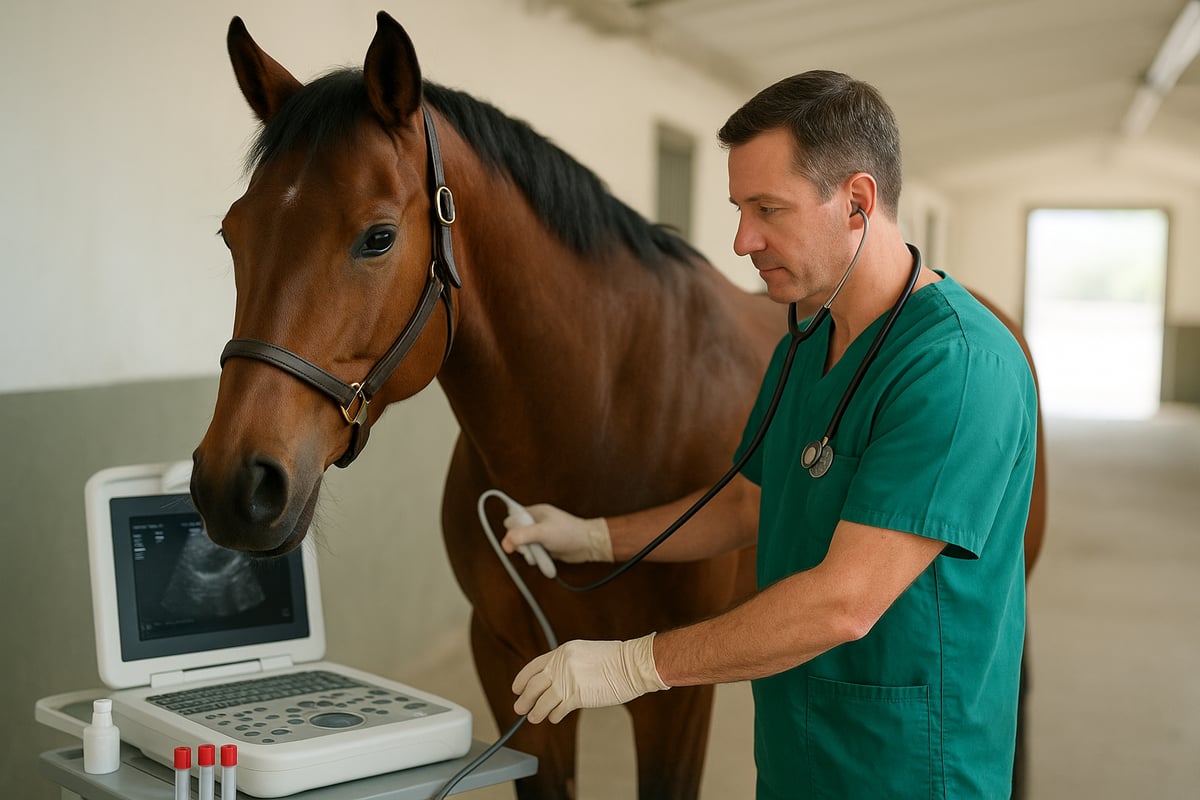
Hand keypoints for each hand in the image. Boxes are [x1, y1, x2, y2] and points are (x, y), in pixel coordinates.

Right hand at [501, 503, 612, 562]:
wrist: (587, 545)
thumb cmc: (569, 533)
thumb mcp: (541, 532)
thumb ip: (521, 535)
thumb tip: (505, 542)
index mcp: (535, 512)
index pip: (513, 519)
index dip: (512, 530)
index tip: (517, 539)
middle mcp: (536, 523)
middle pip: (516, 534)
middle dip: (521, 544)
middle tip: (529, 548)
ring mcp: (541, 535)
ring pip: (524, 546)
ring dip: (529, 553)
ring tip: (539, 554)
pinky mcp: (546, 546)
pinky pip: (534, 553)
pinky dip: (536, 557)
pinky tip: (543, 558)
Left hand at [512, 634, 668, 723]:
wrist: (632, 665)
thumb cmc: (616, 660)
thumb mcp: (584, 653)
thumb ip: (568, 665)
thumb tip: (555, 681)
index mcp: (563, 651)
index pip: (534, 666)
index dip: (522, 679)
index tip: (516, 688)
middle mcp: (562, 664)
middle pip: (533, 685)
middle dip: (524, 698)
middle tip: (519, 707)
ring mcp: (568, 680)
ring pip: (542, 700)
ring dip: (536, 711)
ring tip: (533, 717)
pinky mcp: (577, 696)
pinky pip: (558, 709)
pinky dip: (554, 715)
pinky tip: (554, 717)